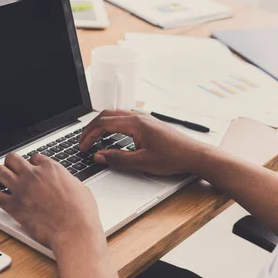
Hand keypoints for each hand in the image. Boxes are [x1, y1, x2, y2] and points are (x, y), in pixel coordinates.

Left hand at [0, 153, 103, 249]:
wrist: (74, 231)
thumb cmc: (81, 213)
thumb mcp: (79, 187)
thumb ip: (66, 181)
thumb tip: (64, 183)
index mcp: (51, 168)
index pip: (35, 157)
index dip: (33, 163)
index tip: (32, 169)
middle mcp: (34, 175)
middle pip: (12, 159)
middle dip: (11, 163)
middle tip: (12, 169)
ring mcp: (21, 189)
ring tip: (0, 179)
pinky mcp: (13, 206)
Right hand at [79, 110, 208, 175]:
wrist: (194, 155)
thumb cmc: (173, 158)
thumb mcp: (142, 162)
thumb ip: (118, 159)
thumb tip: (99, 156)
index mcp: (136, 123)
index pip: (104, 123)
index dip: (89, 135)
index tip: (82, 146)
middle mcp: (139, 117)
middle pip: (107, 115)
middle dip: (91, 127)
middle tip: (82, 141)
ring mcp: (145, 119)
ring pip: (116, 115)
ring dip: (101, 124)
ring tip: (93, 138)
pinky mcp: (149, 123)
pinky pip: (125, 118)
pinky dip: (112, 124)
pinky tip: (112, 135)